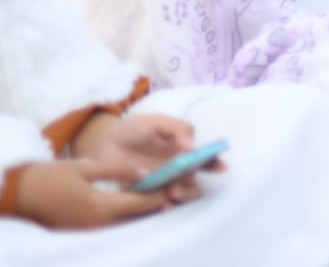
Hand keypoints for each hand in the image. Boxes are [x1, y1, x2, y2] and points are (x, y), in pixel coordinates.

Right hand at [13, 159, 172, 228]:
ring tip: (157, 199)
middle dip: (155, 207)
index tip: (176, 185)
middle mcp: (97, 225)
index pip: (140, 204)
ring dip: (141, 214)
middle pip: (135, 219)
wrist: (17, 195)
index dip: (160, 195)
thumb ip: (117, 171)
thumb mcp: (85, 167)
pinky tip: (131, 207)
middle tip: (173, 193)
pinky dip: (124, 218)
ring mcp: (88, 232)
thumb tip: (145, 174)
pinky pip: (110, 227)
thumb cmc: (50, 176)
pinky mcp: (81, 233)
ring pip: (124, 225)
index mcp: (100, 207)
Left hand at [72, 112, 208, 205]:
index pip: (206, 160)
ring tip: (171, 194)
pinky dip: (164, 206)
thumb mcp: (159, 122)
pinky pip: (160, 204)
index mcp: (185, 152)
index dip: (216, 164)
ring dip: (181, 197)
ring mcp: (164, 183)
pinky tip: (162, 205)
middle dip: (191, 188)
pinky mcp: (148, 194)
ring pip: (181, 196)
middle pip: (194, 184)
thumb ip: (179, 129)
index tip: (221, 167)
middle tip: (178, 187)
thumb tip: (192, 147)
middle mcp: (178, 170)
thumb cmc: (137, 129)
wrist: (107, 141)